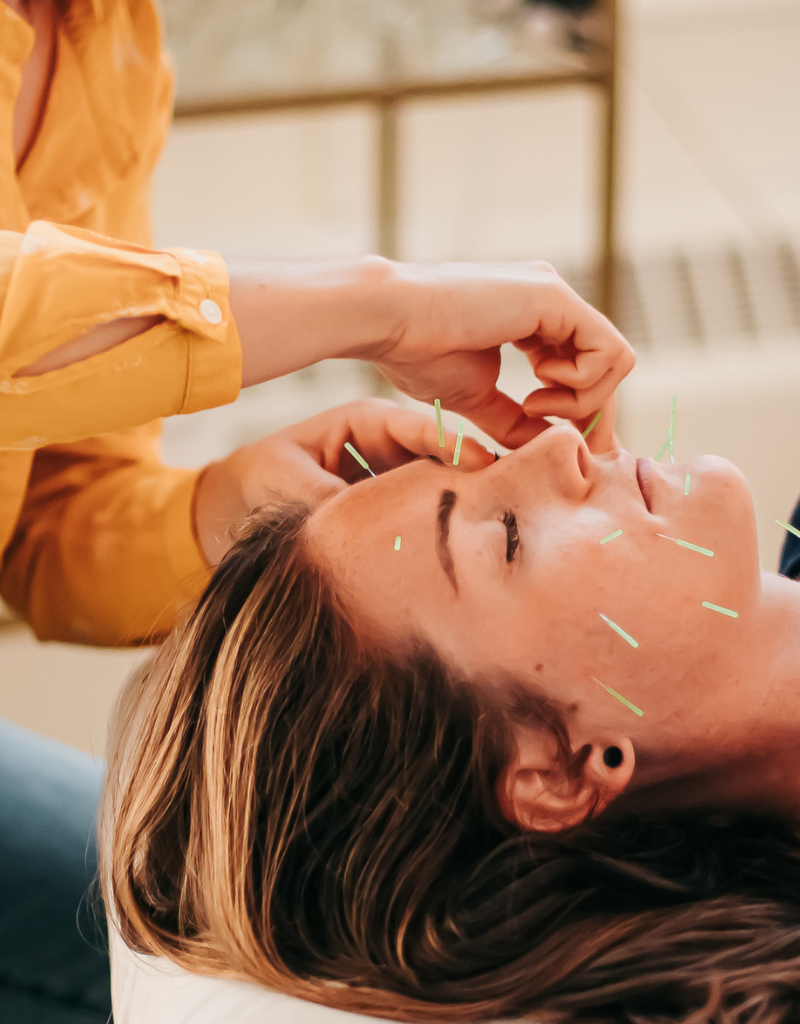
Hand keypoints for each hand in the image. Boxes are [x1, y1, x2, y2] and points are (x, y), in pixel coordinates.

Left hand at [193, 399, 492, 563]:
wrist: (228, 512)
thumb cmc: (254, 480)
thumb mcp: (285, 479)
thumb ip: (327, 494)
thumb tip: (368, 521)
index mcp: (365, 422)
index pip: (421, 429)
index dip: (455, 445)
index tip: (484, 464)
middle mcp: (386, 447)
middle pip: (440, 459)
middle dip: (469, 478)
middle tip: (502, 499)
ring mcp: (390, 479)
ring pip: (433, 492)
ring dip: (453, 509)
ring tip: (487, 529)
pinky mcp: (386, 512)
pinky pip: (415, 520)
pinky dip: (431, 535)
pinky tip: (451, 555)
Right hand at [374, 261, 633, 449]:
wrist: (389, 322)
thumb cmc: (416, 354)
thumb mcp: (476, 399)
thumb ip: (514, 421)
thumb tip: (548, 445)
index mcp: (533, 318)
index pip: (585, 367)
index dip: (582, 412)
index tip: (558, 444)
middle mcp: (552, 301)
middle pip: (608, 366)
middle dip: (591, 413)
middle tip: (559, 439)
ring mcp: (556, 296)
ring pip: (615, 361)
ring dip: (581, 399)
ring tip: (532, 405)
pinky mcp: (556, 299)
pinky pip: (608, 352)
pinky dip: (580, 386)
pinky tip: (537, 390)